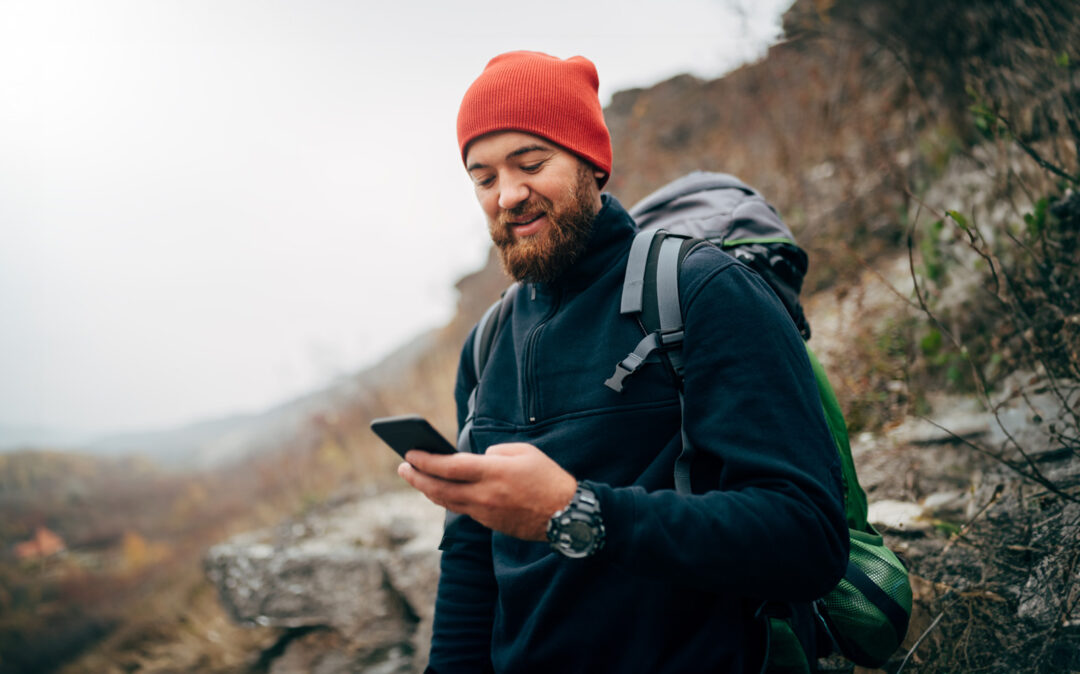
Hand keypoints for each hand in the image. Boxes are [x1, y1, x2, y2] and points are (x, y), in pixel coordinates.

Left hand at [398, 443, 577, 540]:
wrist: (566, 515)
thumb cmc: (547, 478)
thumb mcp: (524, 452)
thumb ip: (496, 452)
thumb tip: (477, 459)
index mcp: (493, 473)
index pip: (449, 466)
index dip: (425, 460)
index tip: (409, 453)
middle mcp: (485, 495)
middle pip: (440, 488)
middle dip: (417, 477)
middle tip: (402, 467)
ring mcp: (485, 513)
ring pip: (447, 502)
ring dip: (428, 490)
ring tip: (415, 478)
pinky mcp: (490, 524)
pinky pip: (462, 510)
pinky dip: (447, 499)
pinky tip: (441, 491)